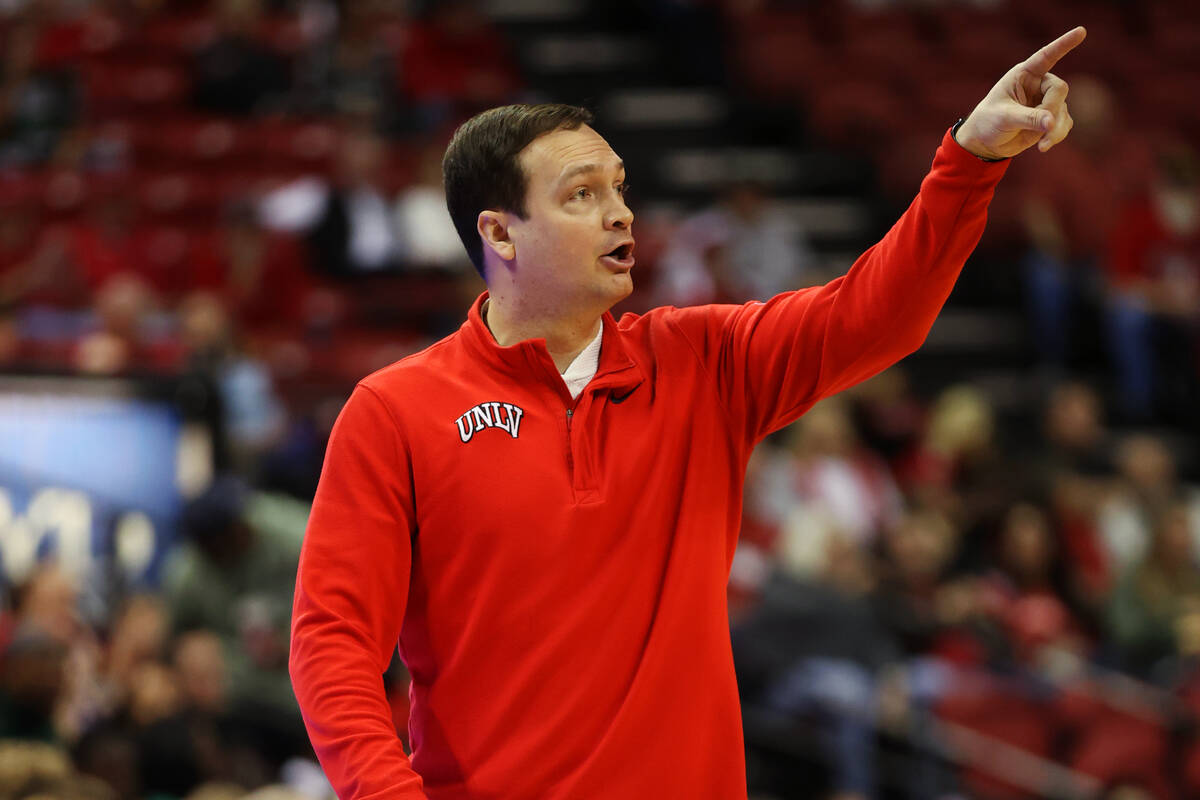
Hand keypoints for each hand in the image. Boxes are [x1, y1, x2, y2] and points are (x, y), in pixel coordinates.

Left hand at [955, 27, 1086, 159]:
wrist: (986, 143)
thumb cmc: (988, 123)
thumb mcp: (1004, 118)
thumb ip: (1028, 118)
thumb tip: (1051, 123)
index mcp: (1024, 74)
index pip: (1046, 56)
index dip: (1064, 44)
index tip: (1081, 31)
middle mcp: (1038, 84)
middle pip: (1059, 89)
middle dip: (1051, 110)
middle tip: (1041, 128)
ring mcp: (1046, 101)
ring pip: (1063, 111)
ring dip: (1055, 129)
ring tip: (1042, 145)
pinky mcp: (1051, 118)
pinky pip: (1063, 125)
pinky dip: (1056, 136)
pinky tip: (1043, 146)